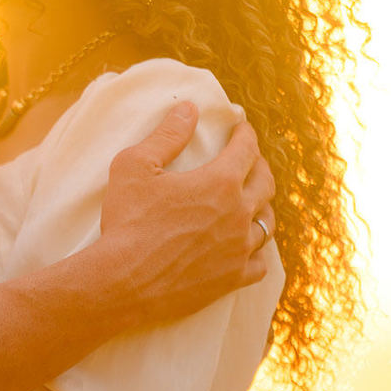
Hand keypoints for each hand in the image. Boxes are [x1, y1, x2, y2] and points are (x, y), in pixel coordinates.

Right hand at [100, 102, 276, 324]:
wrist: (123, 281)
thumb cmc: (126, 221)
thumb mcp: (135, 166)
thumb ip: (166, 135)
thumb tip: (189, 109)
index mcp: (220, 182)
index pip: (246, 148)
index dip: (244, 133)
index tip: (241, 127)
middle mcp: (238, 213)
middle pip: (264, 183)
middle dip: (259, 165)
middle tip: (249, 160)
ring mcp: (239, 249)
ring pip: (267, 223)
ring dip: (262, 206)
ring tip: (253, 201)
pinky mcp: (232, 279)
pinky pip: (260, 262)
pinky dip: (258, 250)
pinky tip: (249, 246)